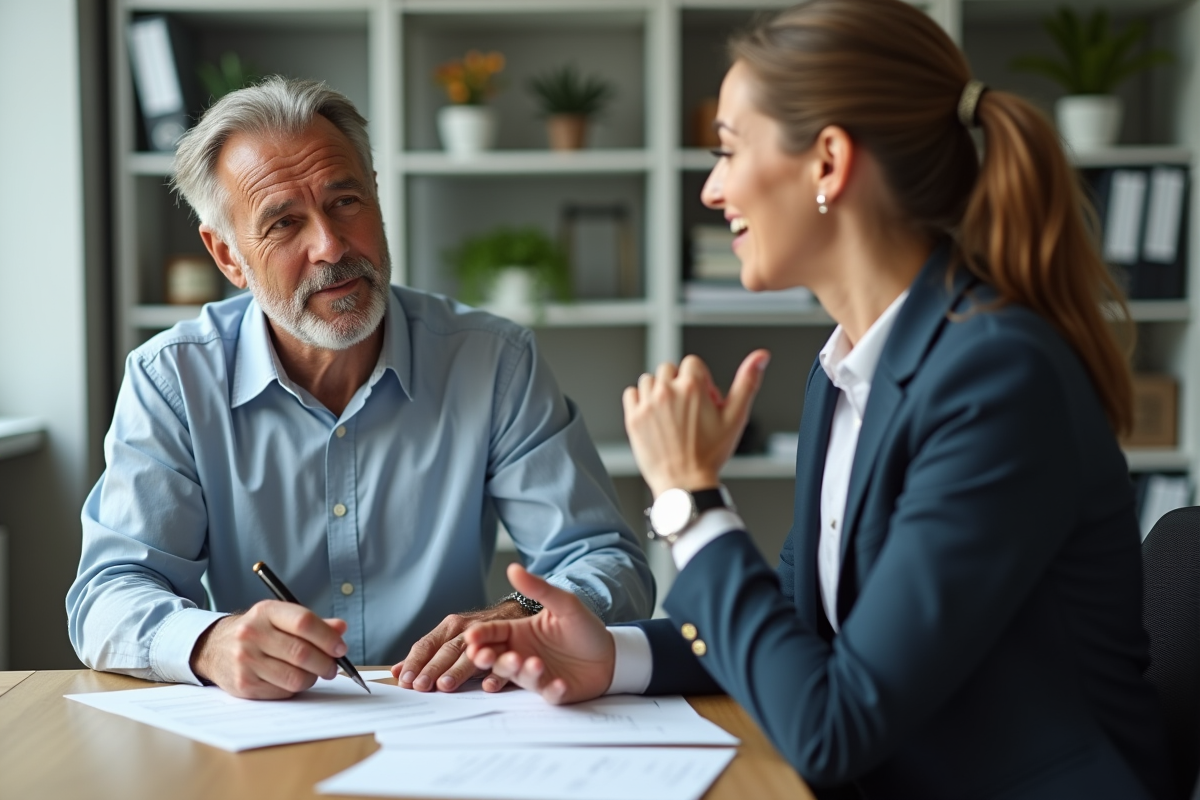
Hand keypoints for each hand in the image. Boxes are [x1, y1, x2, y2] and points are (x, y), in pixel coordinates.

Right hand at [189, 600, 348, 699]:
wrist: (213, 647)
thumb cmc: (257, 631)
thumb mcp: (280, 618)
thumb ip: (312, 623)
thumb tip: (341, 628)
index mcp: (266, 611)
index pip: (304, 622)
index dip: (328, 637)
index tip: (341, 648)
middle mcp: (252, 634)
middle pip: (302, 653)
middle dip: (326, 663)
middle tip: (333, 667)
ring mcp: (246, 660)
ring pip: (295, 677)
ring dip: (312, 678)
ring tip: (313, 673)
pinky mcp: (244, 684)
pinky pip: (283, 692)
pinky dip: (295, 688)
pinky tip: (292, 679)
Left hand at [391, 601, 528, 692]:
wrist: (514, 615)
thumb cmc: (476, 633)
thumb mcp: (449, 638)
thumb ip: (425, 655)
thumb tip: (396, 671)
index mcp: (450, 627)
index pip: (427, 644)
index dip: (415, 662)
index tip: (405, 680)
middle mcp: (468, 630)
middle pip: (447, 650)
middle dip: (433, 668)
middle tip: (421, 686)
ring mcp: (490, 638)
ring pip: (472, 654)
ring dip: (458, 670)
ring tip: (446, 685)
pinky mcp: (511, 648)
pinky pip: (503, 661)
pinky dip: (495, 674)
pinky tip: (486, 686)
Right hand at [465, 563, 614, 704]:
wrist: (610, 654)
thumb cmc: (583, 628)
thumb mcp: (564, 604)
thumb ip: (538, 588)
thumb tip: (513, 567)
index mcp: (519, 632)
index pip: (492, 633)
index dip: (480, 636)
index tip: (472, 637)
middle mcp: (522, 654)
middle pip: (496, 658)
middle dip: (488, 659)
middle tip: (485, 656)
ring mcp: (536, 675)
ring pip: (519, 677)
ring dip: (523, 671)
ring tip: (534, 663)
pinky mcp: (553, 691)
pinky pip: (548, 693)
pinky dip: (551, 690)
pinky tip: (559, 683)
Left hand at [624, 349, 769, 496]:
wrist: (685, 484)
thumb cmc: (710, 455)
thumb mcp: (736, 417)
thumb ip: (747, 382)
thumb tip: (760, 357)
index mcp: (692, 387)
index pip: (692, 363)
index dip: (701, 381)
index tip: (703, 400)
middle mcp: (667, 391)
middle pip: (670, 369)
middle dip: (679, 384)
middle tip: (688, 410)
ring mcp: (648, 404)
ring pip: (649, 380)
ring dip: (659, 391)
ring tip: (671, 414)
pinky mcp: (633, 418)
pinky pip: (631, 394)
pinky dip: (640, 401)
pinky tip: (653, 417)